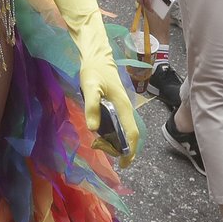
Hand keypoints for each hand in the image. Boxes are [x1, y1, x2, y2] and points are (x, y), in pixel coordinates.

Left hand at [80, 53, 140, 167]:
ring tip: (104, 147)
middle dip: (122, 149)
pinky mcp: (117, 105)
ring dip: (117, 142)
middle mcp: (126, 109)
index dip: (130, 150)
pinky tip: (102, 134)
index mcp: (123, 107)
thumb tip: (93, 128)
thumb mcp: (90, 87)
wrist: (97, 58)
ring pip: (124, 130)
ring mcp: (122, 107)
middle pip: (130, 135)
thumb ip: (92, 106)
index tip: (124, 164)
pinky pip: (119, 124)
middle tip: (107, 154)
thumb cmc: (94, 71)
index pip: (132, 133)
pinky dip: (113, 133)